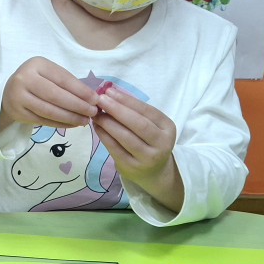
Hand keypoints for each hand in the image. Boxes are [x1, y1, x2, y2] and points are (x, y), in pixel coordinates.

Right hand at [0, 57, 98, 129]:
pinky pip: (43, 120)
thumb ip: (68, 83)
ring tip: (85, 120)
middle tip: (93, 112)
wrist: (10, 93)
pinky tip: (72, 124)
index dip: (81, 90)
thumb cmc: (37, 81)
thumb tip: (93, 99)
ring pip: (49, 110)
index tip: (95, 99)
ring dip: (70, 117)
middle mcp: (24, 78)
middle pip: (56, 95)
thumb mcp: (50, 74)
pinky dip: (60, 123)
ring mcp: (18, 96)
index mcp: (36, 64)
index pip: (62, 78)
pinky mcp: (18, 113)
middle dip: (77, 105)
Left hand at [92, 86, 183, 210]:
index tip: (109, 91)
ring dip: (108, 122)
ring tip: (95, 113)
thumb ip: (135, 111)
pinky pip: (115, 148)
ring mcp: (147, 157)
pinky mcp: (132, 167)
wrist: (153, 172)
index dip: (127, 100)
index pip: (147, 111)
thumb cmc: (149, 141)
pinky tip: (96, 126)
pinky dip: (104, 135)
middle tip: (100, 99)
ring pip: (125, 137)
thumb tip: (111, 93)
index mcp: (168, 128)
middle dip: (117, 109)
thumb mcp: (151, 125)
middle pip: (138, 124)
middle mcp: (162, 143)